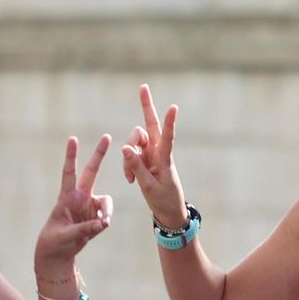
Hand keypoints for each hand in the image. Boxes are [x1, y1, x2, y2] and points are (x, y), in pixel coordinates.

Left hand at [35, 134, 113, 268]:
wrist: (57, 254)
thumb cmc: (55, 242)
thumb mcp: (66, 236)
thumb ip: (85, 229)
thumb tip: (103, 223)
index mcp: (66, 198)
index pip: (69, 173)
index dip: (71, 156)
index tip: (73, 138)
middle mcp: (79, 198)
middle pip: (91, 172)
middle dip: (99, 154)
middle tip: (107, 136)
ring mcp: (89, 206)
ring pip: (106, 201)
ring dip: (107, 211)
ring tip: (104, 223)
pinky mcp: (96, 217)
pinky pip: (107, 215)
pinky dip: (105, 221)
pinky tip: (99, 228)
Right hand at [120, 84, 186, 229]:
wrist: (168, 212)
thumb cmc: (163, 200)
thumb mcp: (148, 187)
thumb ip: (136, 167)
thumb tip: (124, 148)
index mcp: (165, 159)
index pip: (168, 137)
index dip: (169, 122)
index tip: (174, 107)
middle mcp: (158, 152)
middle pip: (149, 126)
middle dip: (146, 106)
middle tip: (143, 87)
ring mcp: (151, 154)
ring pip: (134, 142)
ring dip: (128, 155)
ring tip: (130, 178)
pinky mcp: (144, 159)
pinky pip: (130, 155)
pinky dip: (127, 165)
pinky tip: (130, 180)